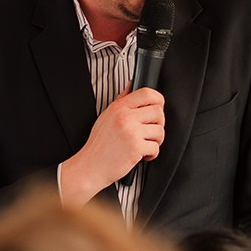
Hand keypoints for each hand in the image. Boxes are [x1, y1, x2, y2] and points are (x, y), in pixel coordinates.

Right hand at [58, 88, 164, 205]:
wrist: (90, 166)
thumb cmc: (99, 143)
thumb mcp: (106, 116)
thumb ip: (121, 100)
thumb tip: (131, 84)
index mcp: (119, 107)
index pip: (147, 93)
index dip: (158, 100)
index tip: (157, 108)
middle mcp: (125, 117)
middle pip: (158, 112)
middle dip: (158, 123)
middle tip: (150, 132)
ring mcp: (131, 132)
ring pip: (160, 130)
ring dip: (156, 141)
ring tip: (144, 144)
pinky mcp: (136, 147)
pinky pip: (156, 147)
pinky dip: (152, 154)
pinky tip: (142, 155)